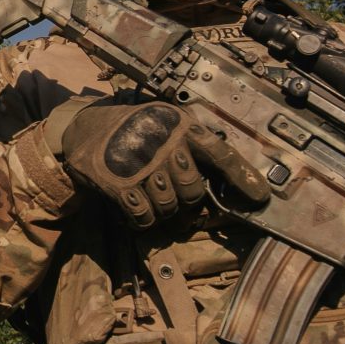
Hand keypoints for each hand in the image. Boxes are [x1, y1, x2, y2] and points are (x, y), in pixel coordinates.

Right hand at [44, 97, 269, 223]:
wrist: (83, 127)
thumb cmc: (133, 128)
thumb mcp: (165, 122)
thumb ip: (193, 144)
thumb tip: (228, 181)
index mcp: (180, 124)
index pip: (220, 153)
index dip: (243, 177)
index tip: (261, 198)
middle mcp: (163, 141)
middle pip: (194, 191)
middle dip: (187, 199)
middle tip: (175, 194)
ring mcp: (139, 164)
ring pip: (170, 208)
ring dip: (163, 210)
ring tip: (152, 197)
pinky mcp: (117, 184)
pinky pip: (144, 217)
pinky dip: (143, 220)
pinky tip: (137, 209)